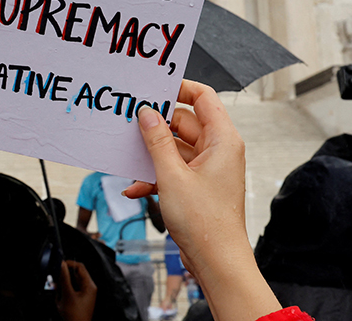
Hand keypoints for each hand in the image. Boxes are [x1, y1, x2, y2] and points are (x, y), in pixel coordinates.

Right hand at [56, 260, 96, 320]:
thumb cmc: (75, 316)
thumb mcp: (67, 294)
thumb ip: (64, 278)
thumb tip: (62, 265)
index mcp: (89, 285)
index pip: (79, 267)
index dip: (69, 264)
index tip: (60, 265)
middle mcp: (88, 288)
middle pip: (75, 275)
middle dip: (64, 277)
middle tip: (56, 281)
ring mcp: (84, 294)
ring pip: (71, 283)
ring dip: (63, 285)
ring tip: (59, 293)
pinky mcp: (79, 299)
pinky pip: (71, 290)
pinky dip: (64, 292)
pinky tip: (60, 298)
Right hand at [126, 80, 279, 320]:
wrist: (217, 263)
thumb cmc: (205, 222)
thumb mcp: (172, 176)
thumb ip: (157, 141)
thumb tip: (147, 113)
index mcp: (222, 140)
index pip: (203, 97)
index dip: (179, 88)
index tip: (153, 88)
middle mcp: (218, 150)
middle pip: (183, 122)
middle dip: (156, 126)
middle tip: (130, 124)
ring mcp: (208, 169)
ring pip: (175, 147)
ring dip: (152, 156)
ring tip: (129, 159)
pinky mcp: (197, 186)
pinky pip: (173, 169)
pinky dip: (155, 176)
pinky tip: (135, 189)